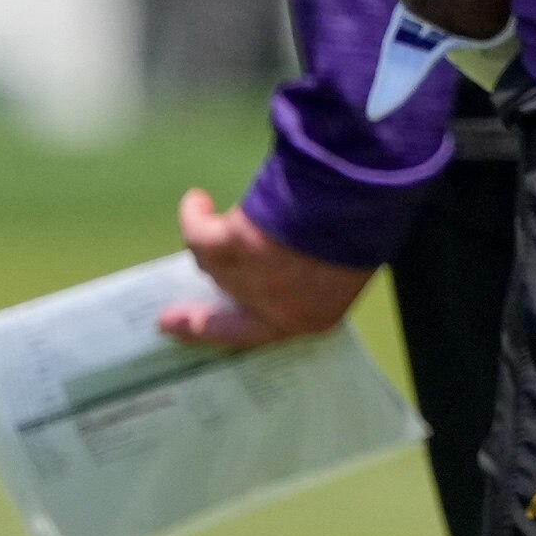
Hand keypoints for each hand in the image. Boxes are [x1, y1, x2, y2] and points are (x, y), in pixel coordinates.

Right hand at [157, 191, 370, 350]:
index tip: (207, 333)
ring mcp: (247, 282)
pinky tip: (196, 202)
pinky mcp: (226, 250)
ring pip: (217, 266)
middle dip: (195, 323)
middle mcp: (274, 310)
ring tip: (211, 218)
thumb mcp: (350, 265)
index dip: (233, 333)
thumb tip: (303, 264)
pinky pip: (197, 234)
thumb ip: (320, 275)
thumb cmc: (365, 229)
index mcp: (310, 318)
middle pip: (227, 316)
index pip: (263, 334)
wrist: (355, 203)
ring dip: (216, 242)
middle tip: (169, 319)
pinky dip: (194, 216)